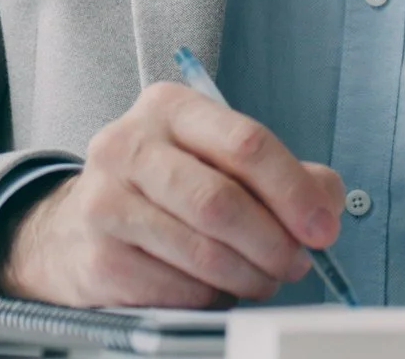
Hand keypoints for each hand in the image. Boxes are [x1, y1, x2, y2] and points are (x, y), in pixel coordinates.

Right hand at [0, 82, 344, 306]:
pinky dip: (210, 296)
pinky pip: (177, 288)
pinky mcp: (98, 256)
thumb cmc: (165, 189)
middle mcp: (129, 145)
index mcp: (170, 108)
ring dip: (248, 276)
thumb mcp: (219, 160)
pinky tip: (215, 287)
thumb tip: (326, 205)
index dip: (294, 191)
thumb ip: (284, 175)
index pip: (246, 143)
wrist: (78, 227)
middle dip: (273, 242)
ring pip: (202, 250)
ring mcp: (105, 201)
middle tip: (295, 264)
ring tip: (263, 279)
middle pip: (221, 201)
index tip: (322, 228)